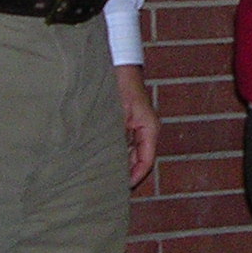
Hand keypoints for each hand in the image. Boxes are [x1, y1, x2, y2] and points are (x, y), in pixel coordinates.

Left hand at [114, 63, 159, 186]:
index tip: (121, 189)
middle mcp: (147, 130)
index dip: (135, 177)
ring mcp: (138, 126)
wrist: (117, 63)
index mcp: (150, 129)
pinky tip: (101, 157)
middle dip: (125, 172)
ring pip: (132, 153)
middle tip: (107, 186)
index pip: (146, 162)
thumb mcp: (117, 114)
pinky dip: (116, 152)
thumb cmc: (120, 85)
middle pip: (139, 160)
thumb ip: (118, 139)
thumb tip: (112, 163)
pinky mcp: (128, 123)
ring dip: (120, 163)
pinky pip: (125, 143)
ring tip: (102, 175)